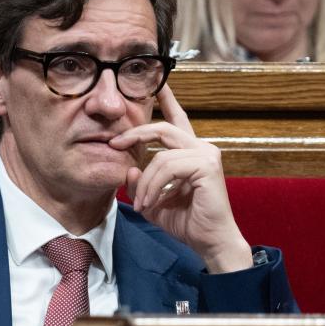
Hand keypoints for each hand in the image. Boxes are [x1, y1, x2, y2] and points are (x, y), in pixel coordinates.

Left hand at [110, 86, 253, 272]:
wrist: (209, 240)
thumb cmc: (186, 221)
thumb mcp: (151, 200)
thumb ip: (138, 183)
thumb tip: (128, 167)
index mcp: (189, 152)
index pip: (176, 120)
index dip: (167, 100)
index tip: (155, 85)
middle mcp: (201, 147)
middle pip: (162, 128)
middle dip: (136, 134)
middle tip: (115, 142)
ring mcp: (207, 154)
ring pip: (161, 155)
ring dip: (144, 181)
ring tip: (141, 203)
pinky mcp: (207, 165)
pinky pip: (168, 166)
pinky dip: (153, 185)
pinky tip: (150, 203)